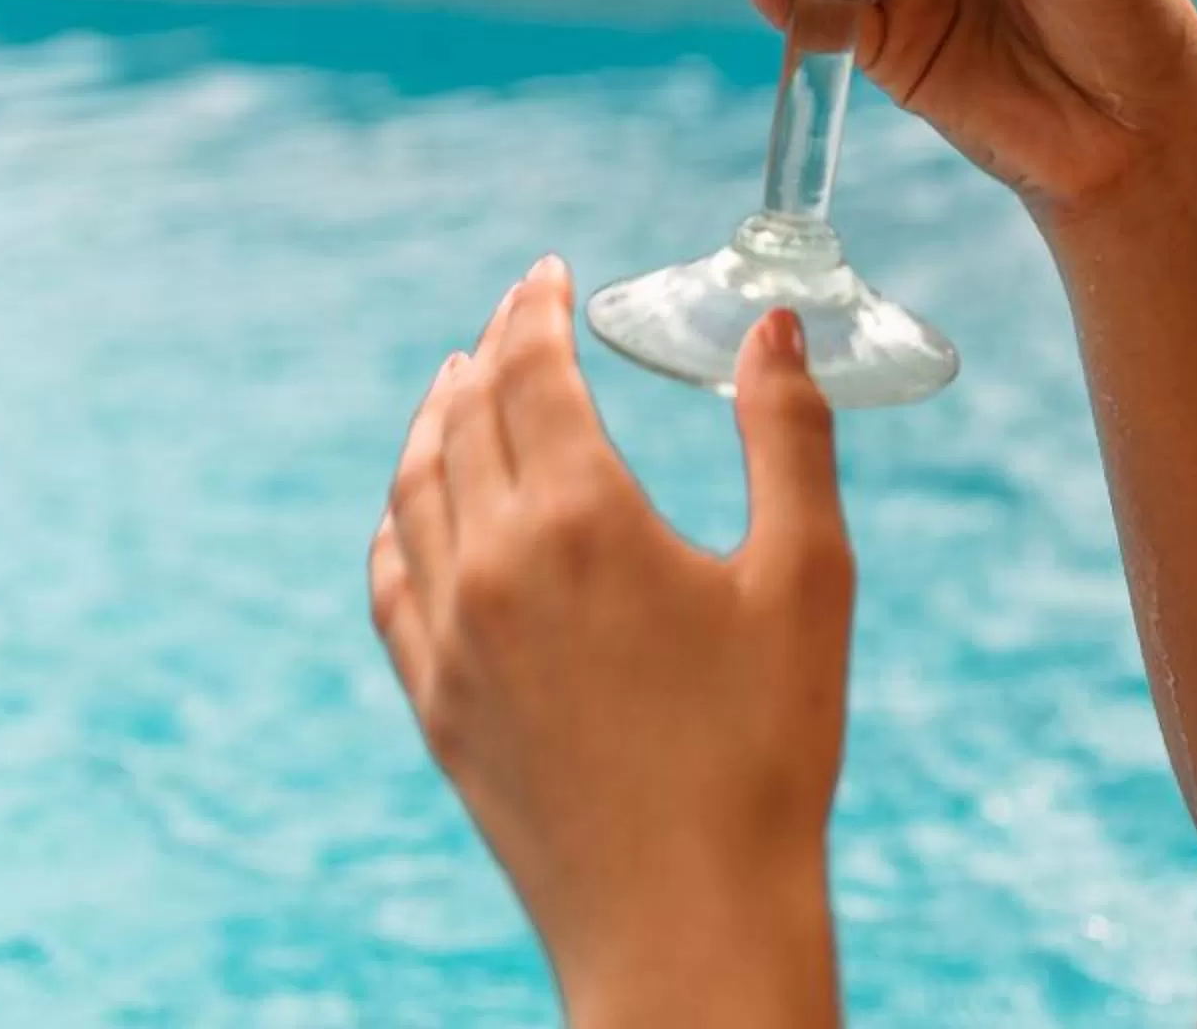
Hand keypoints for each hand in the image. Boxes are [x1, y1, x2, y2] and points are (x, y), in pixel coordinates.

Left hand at [370, 262, 847, 1028]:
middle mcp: (494, 564)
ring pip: (413, 492)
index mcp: (582, 518)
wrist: (687, 925)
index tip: (547, 271)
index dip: (534, 308)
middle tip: (515, 312)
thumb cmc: (765, 749)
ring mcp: (450, 640)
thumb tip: (773, 328)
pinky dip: (397, 519)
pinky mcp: (436, 707)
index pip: (529, 370)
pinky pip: (390, 582)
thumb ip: (789, 435)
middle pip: (466, 417)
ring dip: (433, 421)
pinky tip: (416, 509)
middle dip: (489, 349)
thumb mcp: (807, 576)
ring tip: (458, 384)